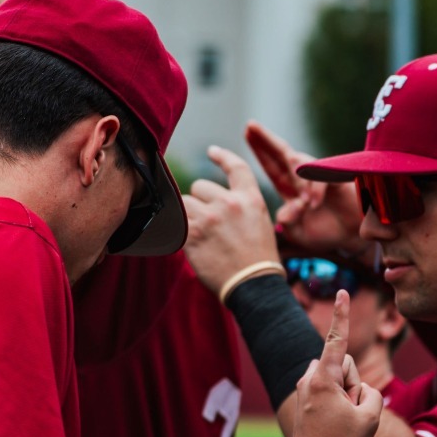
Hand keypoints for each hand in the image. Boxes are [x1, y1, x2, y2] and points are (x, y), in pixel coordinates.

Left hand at [182, 146, 280, 294]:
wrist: (254, 284)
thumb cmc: (258, 259)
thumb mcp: (260, 223)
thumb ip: (240, 206)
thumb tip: (214, 199)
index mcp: (250, 198)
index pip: (236, 167)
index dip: (222, 156)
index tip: (211, 151)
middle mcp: (230, 203)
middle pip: (200, 186)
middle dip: (200, 200)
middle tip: (208, 222)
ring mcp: (209, 218)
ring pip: (185, 202)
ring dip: (187, 214)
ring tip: (199, 233)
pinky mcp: (192, 235)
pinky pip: (176, 222)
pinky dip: (178, 229)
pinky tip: (187, 239)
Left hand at [245, 122, 364, 256]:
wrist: (354, 238)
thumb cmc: (326, 234)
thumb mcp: (299, 234)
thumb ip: (288, 224)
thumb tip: (281, 215)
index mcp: (291, 189)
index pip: (272, 166)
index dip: (260, 150)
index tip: (246, 133)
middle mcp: (303, 178)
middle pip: (282, 154)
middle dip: (267, 139)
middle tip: (251, 125)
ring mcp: (321, 176)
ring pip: (303, 164)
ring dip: (297, 178)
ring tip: (302, 201)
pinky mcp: (338, 179)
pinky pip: (323, 176)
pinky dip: (316, 188)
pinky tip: (314, 203)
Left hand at [290, 291, 383, 436]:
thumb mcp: (371, 416)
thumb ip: (371, 392)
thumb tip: (358, 390)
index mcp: (322, 378)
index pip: (336, 339)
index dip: (342, 314)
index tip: (342, 290)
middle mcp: (308, 378)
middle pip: (343, 365)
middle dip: (352, 382)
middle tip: (350, 411)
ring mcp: (303, 389)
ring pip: (337, 380)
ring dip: (345, 395)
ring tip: (340, 421)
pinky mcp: (304, 400)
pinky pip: (329, 392)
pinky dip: (337, 403)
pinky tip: (333, 425)